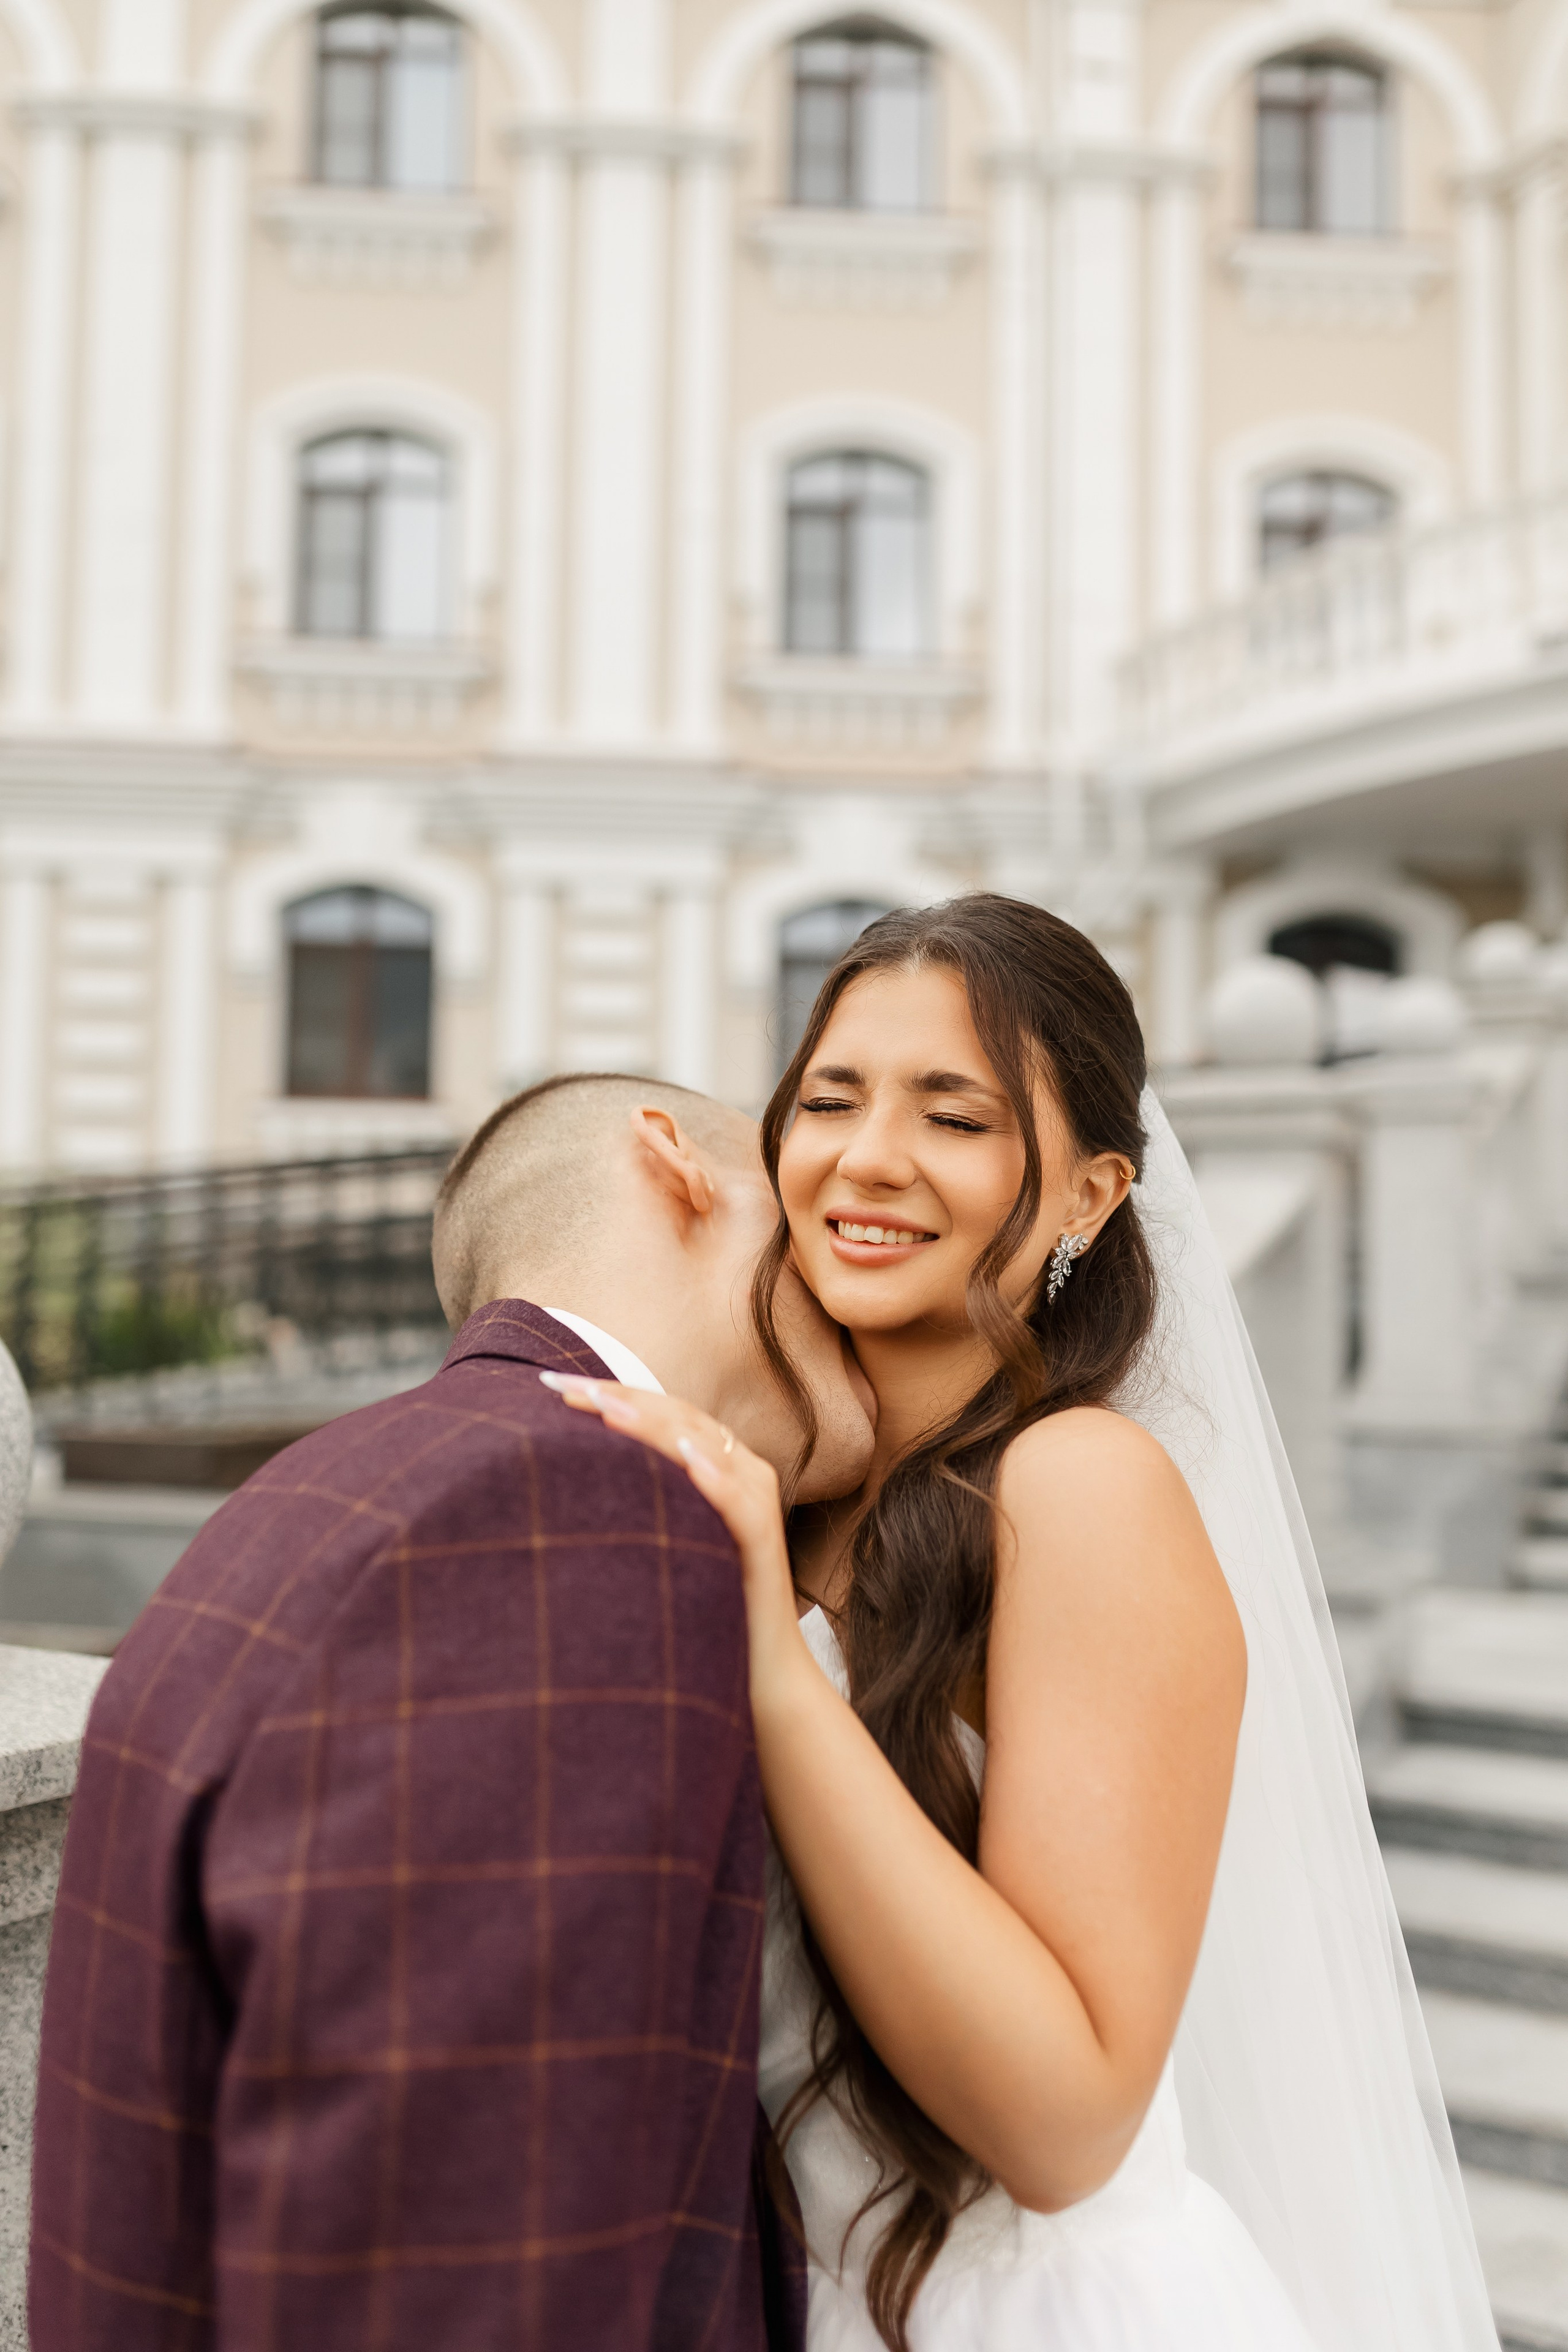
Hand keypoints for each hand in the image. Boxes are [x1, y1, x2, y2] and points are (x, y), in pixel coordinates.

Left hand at [540, 1374, 807, 1703]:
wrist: (761, 1670)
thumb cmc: (702, 1604)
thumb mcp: (661, 1541)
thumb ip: (639, 1502)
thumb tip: (566, 1476)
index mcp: (713, 1463)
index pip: (657, 1411)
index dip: (607, 1394)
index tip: (549, 1385)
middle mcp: (740, 1470)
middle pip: (676, 1415)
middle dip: (616, 1397)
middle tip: (559, 1387)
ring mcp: (755, 1501)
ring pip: (704, 1444)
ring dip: (654, 1423)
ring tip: (606, 1408)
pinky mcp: (764, 1540)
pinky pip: (739, 1500)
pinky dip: (713, 1475)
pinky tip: (684, 1457)